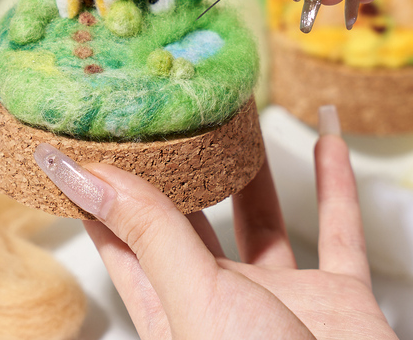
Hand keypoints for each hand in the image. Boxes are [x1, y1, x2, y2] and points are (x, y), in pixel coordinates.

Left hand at [34, 106, 397, 339]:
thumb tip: (86, 180)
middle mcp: (218, 299)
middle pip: (189, 217)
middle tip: (165, 116)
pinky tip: (328, 140)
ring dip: (252, 168)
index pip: (119, 235)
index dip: (100, 190)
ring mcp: (278, 297)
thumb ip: (151, 236)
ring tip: (236, 119)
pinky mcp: (336, 299)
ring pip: (259, 217)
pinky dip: (336, 184)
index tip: (88, 141)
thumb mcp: (196, 300)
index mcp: (169, 308)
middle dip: (179, 167)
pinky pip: (338, 228)